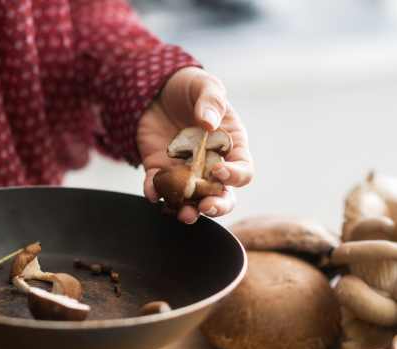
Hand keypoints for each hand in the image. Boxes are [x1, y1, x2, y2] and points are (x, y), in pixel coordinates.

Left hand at [138, 67, 253, 223]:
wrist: (155, 90)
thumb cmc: (189, 87)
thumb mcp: (204, 86)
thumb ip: (210, 101)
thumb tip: (208, 123)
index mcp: (230, 146)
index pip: (243, 170)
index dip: (235, 175)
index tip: (218, 169)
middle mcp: (210, 164)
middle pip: (222, 195)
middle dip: (217, 205)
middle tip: (205, 207)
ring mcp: (185, 171)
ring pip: (192, 200)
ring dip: (188, 211)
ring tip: (183, 215)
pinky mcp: (159, 170)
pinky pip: (159, 190)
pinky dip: (156, 195)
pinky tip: (153, 194)